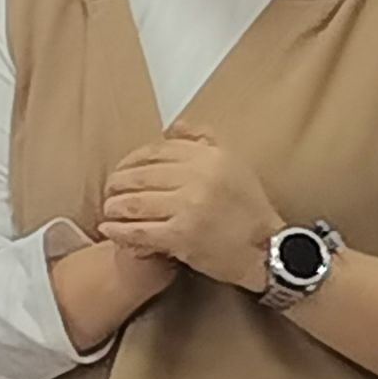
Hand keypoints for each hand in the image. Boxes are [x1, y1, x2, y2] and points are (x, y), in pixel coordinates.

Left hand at [101, 127, 283, 291]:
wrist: (269, 250)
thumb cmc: (249, 209)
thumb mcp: (234, 163)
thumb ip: (203, 141)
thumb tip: (172, 128)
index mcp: (209, 157)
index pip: (154, 152)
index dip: (130, 161)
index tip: (121, 171)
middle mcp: (199, 177)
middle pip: (139, 176)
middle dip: (116, 185)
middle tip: (109, 193)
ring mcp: (189, 206)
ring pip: (134, 202)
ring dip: (114, 207)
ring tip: (108, 211)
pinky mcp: (181, 236)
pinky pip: (138, 230)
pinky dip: (118, 231)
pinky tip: (108, 230)